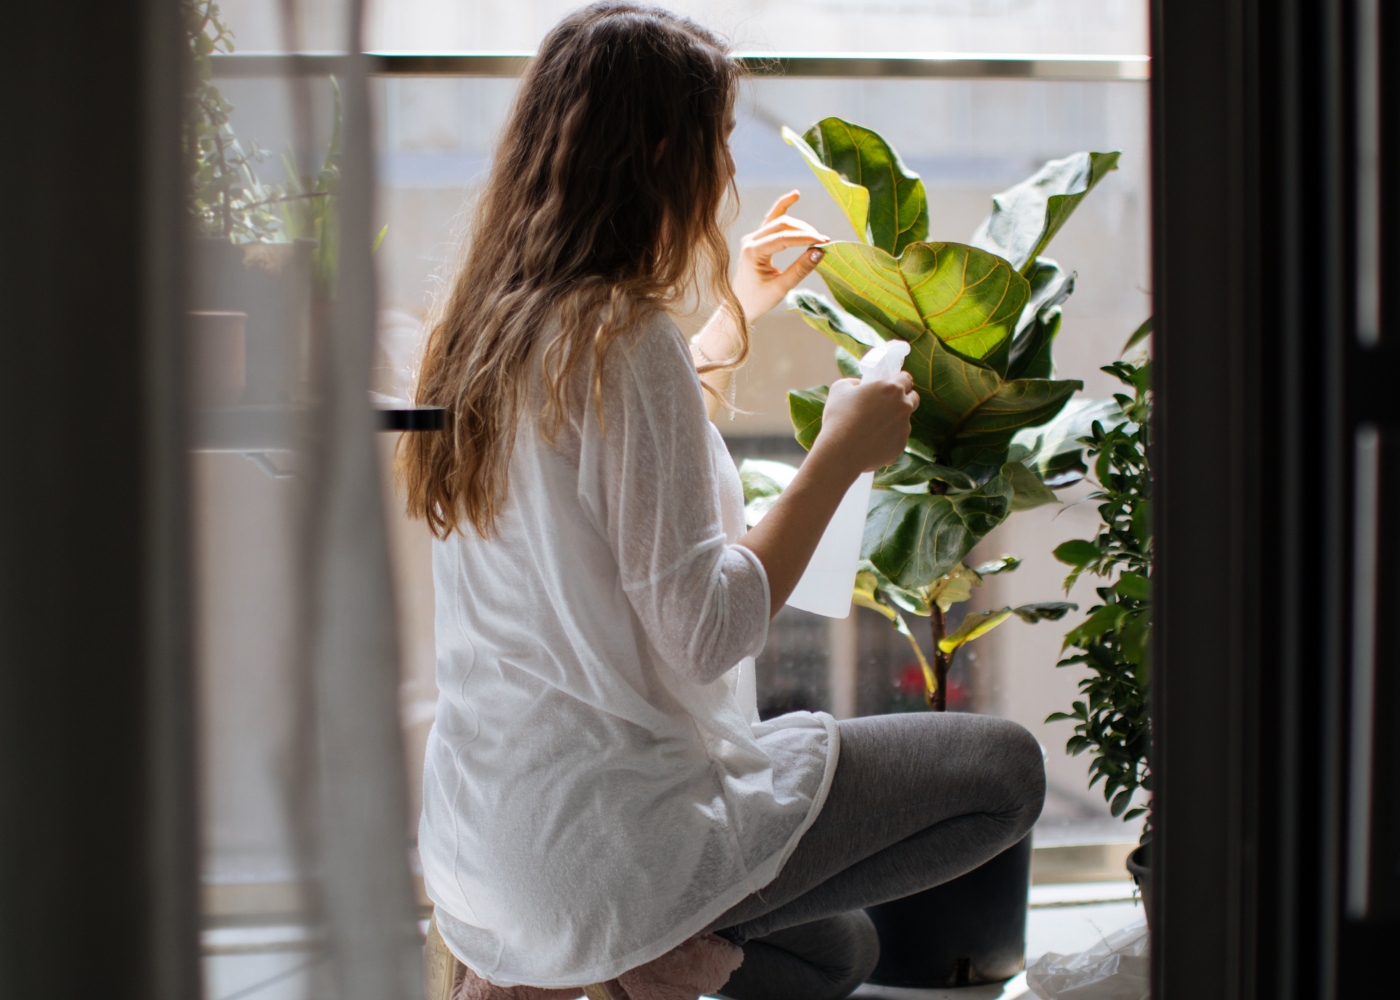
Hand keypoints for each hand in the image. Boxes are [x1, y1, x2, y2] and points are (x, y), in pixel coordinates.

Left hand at [731, 191, 830, 320]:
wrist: (738, 306)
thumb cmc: (757, 300)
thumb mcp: (780, 288)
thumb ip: (800, 270)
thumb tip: (819, 251)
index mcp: (752, 252)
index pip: (783, 238)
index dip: (805, 237)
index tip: (824, 242)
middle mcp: (750, 241)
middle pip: (781, 225)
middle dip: (804, 230)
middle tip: (823, 241)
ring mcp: (752, 238)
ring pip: (777, 221)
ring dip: (798, 224)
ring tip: (816, 233)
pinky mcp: (756, 240)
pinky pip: (771, 221)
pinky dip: (783, 208)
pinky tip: (795, 196)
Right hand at [811, 373, 919, 475]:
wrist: (840, 451)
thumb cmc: (839, 417)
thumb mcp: (840, 388)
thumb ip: (855, 382)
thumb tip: (860, 386)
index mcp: (892, 389)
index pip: (907, 379)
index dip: (899, 380)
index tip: (891, 385)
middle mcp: (903, 406)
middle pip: (914, 398)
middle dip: (904, 399)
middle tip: (886, 405)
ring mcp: (904, 427)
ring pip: (904, 420)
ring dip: (894, 421)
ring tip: (872, 428)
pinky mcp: (901, 446)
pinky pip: (897, 439)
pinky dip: (888, 439)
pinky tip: (871, 442)